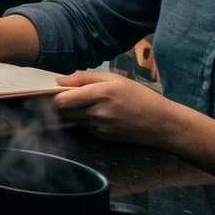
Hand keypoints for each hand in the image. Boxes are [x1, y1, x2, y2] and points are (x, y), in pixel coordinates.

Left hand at [52, 72, 186, 147]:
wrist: (162, 123)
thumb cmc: (140, 96)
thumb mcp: (115, 79)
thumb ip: (85, 77)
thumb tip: (59, 81)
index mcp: (100, 94)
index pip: (62, 100)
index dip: (53, 96)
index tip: (53, 91)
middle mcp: (97, 112)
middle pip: (63, 111)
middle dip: (60, 104)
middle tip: (67, 96)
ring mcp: (99, 127)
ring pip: (73, 119)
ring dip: (73, 112)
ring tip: (89, 104)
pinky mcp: (102, 137)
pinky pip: (85, 127)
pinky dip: (85, 120)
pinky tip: (99, 115)